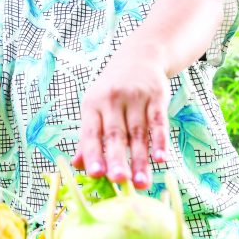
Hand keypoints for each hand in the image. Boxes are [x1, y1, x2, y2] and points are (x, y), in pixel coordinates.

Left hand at [72, 41, 168, 188]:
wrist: (140, 56)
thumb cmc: (113, 90)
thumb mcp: (95, 107)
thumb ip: (88, 137)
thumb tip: (77, 165)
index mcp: (92, 105)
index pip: (91, 133)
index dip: (93, 153)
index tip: (95, 174)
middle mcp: (112, 100)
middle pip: (115, 134)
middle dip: (117, 159)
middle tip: (119, 181)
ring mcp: (136, 98)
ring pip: (138, 133)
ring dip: (140, 159)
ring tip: (141, 183)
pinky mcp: (156, 97)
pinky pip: (158, 122)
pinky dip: (160, 141)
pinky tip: (162, 159)